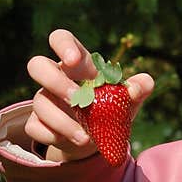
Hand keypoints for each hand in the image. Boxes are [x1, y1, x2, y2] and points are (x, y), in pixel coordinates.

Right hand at [24, 29, 153, 162]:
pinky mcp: (38, 124)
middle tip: (78, 100)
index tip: (73, 59)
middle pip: (37, 65)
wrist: (95, 140)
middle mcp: (55, 79)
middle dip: (56, 82)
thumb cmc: (110, 110)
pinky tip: (74, 142)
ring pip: (38, 103)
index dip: (63, 45)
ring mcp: (44, 101)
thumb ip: (137, 90)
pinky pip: (35, 128)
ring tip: (86, 137)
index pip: (61, 39)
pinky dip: (54, 136)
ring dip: (62, 121)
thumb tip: (146, 82)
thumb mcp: (127, 101)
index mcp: (77, 66)